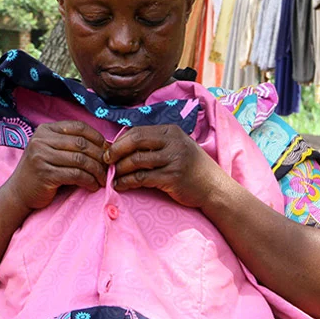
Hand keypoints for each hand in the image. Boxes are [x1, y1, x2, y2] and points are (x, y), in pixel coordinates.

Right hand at [5, 121, 107, 210]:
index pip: (78, 127)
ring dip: (97, 170)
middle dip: (99, 155)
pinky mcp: (45, 174)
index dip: (97, 137)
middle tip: (109, 166)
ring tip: (103, 178)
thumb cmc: (41, 171)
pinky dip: (89, 181)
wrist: (18, 193)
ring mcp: (41, 157)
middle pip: (81, 143)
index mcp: (45, 130)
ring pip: (80, 160)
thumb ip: (71, 143)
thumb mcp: (52, 150)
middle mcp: (41, 140)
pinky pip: (75, 175)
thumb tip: (105, 145)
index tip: (107, 149)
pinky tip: (94, 186)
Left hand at [105, 124, 224, 207]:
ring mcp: (173, 159)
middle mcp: (173, 142)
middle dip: (116, 151)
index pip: (137, 131)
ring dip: (120, 169)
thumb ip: (156, 144)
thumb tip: (123, 145)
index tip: (109, 151)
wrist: (214, 187)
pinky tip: (120, 186)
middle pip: (135, 141)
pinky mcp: (172, 177)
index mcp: (171, 131)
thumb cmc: (191, 167)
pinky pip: (142, 178)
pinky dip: (127, 182)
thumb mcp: (177, 147)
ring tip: (112, 176)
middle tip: (106, 161)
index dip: (120, 141)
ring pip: (136, 161)